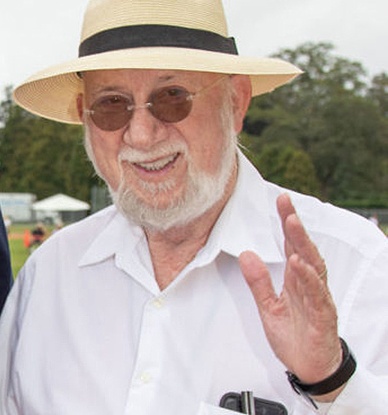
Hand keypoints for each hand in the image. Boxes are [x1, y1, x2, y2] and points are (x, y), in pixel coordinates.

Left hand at [239, 194, 342, 397]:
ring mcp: (318, 299)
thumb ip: (258, 282)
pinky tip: (299, 264)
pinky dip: (309, 278)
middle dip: (295, 225)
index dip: (287, 223)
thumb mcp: (268, 307)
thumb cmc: (293, 335)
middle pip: (304, 249)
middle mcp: (310, 285)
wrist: (310, 368)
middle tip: (286, 203)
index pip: (293, 245)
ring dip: (302, 245)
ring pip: (313, 267)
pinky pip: (317, 294)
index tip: (281, 200)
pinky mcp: (322, 316)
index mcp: (297, 280)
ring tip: (292, 224)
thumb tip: (247, 254)